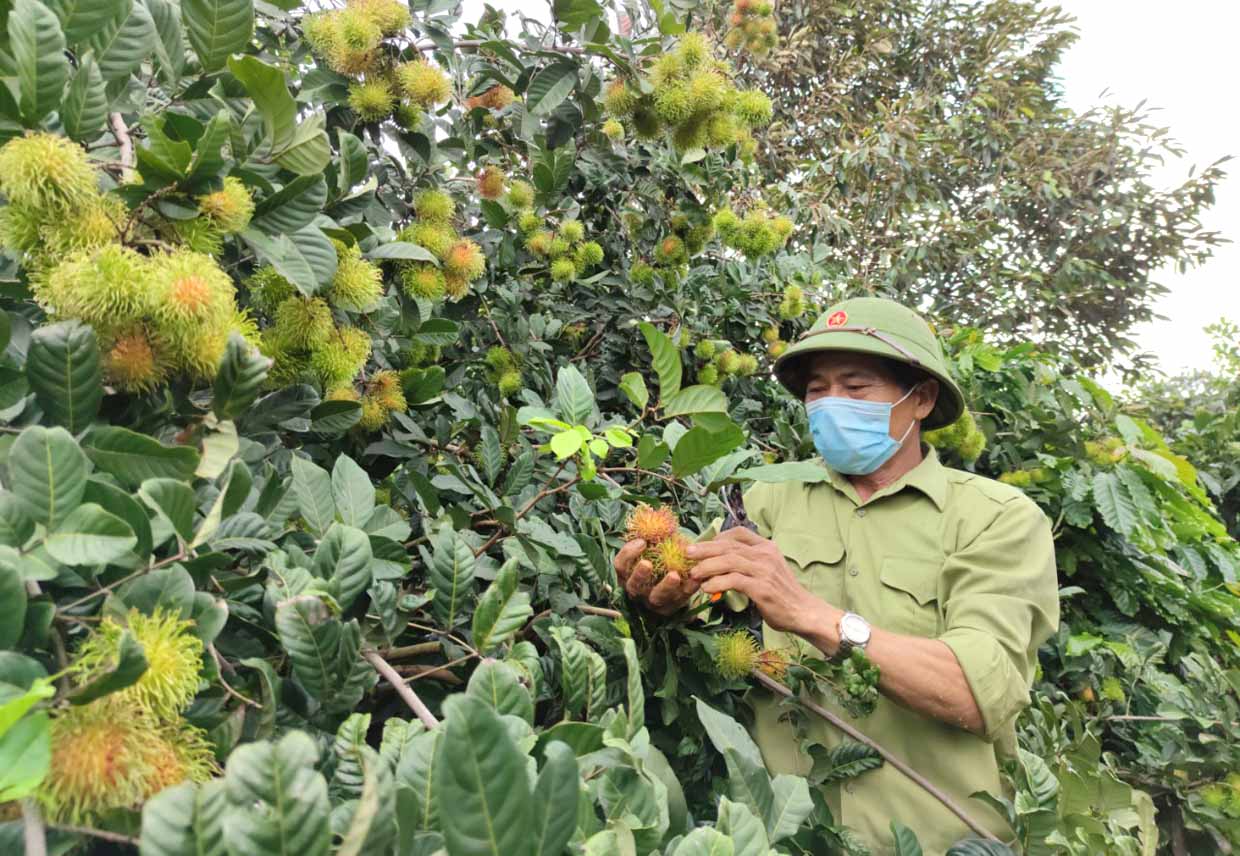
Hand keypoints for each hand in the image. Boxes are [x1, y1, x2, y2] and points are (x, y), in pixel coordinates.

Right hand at [613, 538, 699, 615]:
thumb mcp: (651, 551)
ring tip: (674, 575)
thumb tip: (654, 517)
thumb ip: (651, 539)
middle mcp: (637, 590)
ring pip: (656, 597)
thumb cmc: (657, 562)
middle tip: (647, 563)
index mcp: (627, 575)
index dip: (628, 554)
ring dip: (665, 586)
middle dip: (640, 574)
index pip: (620, 565)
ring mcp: (653, 602)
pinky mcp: (671, 608)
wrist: (671, 587)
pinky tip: (695, 579)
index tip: (642, 541)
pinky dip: (688, 589)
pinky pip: (680, 599)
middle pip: (634, 585)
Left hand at [686, 528, 837, 633]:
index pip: (739, 532)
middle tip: (687, 553)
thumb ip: (748, 562)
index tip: (703, 545)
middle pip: (728, 545)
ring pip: (729, 561)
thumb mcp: (767, 570)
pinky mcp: (761, 588)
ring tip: (694, 574)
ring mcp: (764, 570)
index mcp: (767, 547)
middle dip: (704, 549)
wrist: (802, 611)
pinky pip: (734, 580)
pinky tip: (707, 588)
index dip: (718, 537)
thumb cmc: (781, 593)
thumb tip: (721, 561)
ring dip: (707, 566)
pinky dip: (717, 582)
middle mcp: (765, 554)